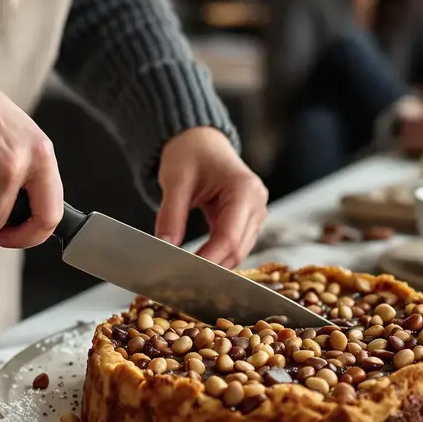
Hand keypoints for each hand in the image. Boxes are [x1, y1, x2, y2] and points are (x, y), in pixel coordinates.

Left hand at [155, 127, 267, 267]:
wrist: (200, 140)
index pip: (228, 238)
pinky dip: (217, 256)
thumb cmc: (190, 153)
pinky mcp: (247, 219)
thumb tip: (165, 248)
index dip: (207, 261)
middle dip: (210, 268)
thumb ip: (171, 215)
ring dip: (215, 266)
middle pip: (237, 249)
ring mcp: (255, 212)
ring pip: (238, 252)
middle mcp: (257, 203)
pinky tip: (196, 264)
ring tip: (185, 275)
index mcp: (244, 190)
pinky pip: (234, 245)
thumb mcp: (175, 180)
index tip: (183, 275)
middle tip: (179, 281)